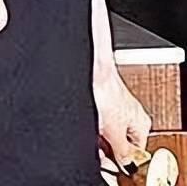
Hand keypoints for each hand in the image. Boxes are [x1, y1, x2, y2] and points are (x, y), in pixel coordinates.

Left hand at [94, 63, 150, 179]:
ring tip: (95, 132)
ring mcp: (119, 105)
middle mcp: (133, 114)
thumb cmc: (106, 92)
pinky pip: (102, 117)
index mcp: (143, 124)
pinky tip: (90, 121)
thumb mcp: (115, 132)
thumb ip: (122, 152)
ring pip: (111, 128)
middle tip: (100, 147)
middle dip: (110, 145)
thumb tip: (126, 165)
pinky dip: (97, 121)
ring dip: (102, 134)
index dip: (122, 159)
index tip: (111, 162)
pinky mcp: (105, 97)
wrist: (93, 69)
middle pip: (122, 140)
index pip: (136, 151)